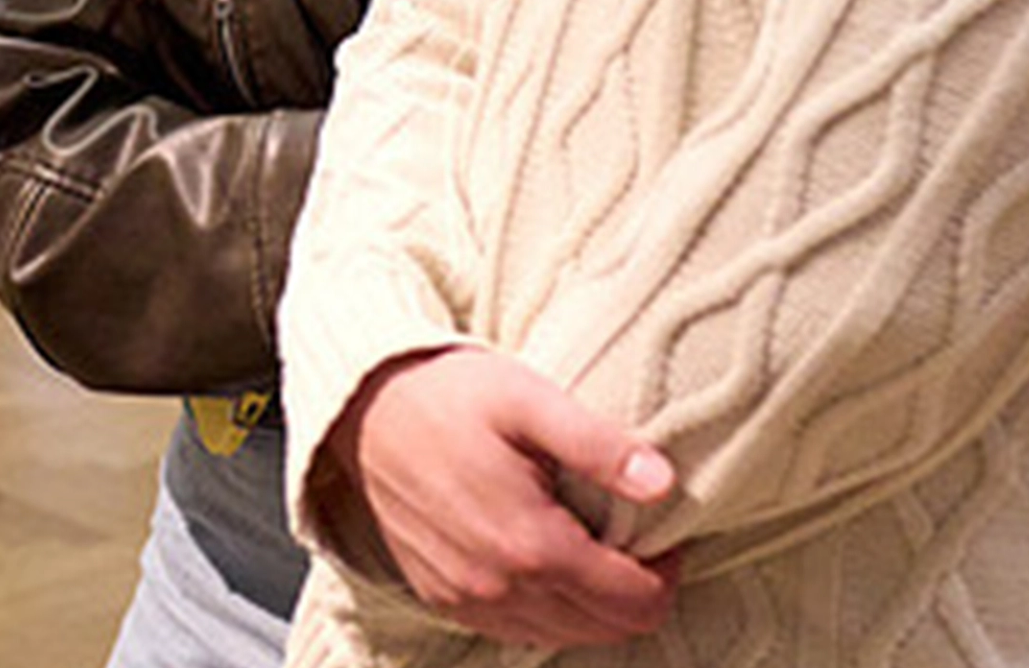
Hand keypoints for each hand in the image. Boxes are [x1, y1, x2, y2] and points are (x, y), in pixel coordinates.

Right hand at [333, 348, 680, 646]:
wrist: (364, 405)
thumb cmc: (449, 394)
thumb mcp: (529, 400)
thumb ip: (599, 446)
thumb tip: (662, 484)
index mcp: (530, 545)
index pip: (633, 602)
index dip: (664, 574)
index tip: (662, 535)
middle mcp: (497, 587)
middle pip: (603, 629)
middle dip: (632, 592)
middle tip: (632, 541)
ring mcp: (464, 599)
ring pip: (561, 636)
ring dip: (589, 604)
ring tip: (589, 547)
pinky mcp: (440, 598)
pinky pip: (515, 629)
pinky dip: (544, 609)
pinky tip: (543, 562)